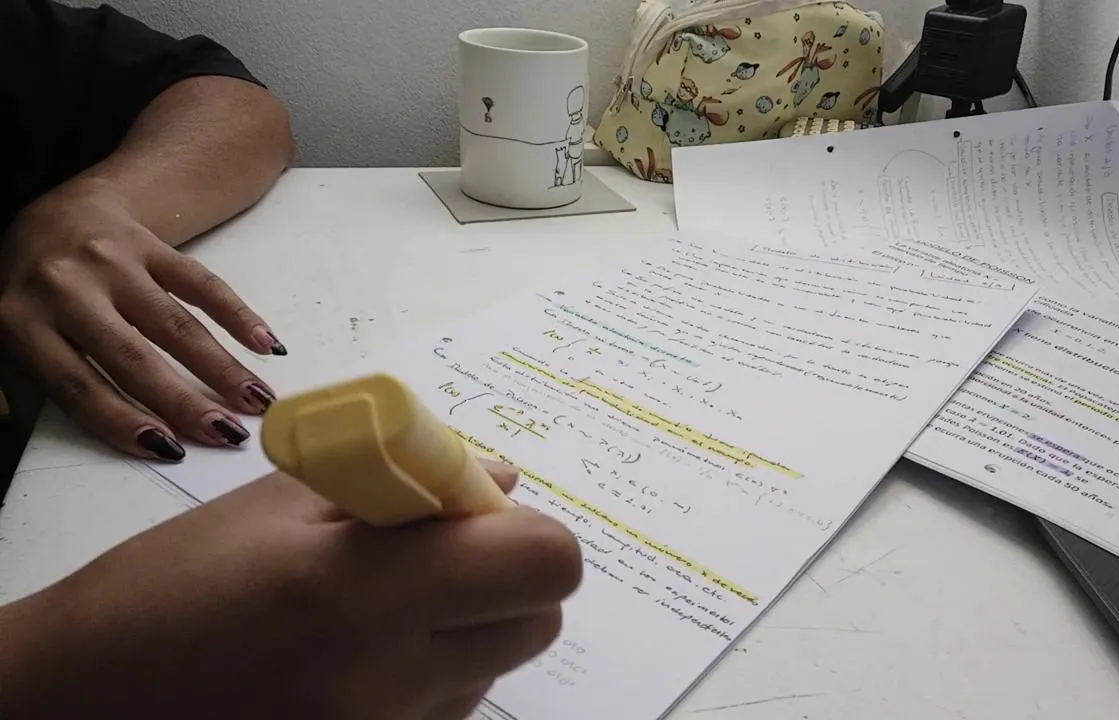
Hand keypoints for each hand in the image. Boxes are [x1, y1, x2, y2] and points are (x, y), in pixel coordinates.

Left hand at [0, 180, 284, 460]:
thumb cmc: (33, 290)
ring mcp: (114, 262)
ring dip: (221, 366)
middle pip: (133, 356)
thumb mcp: (3, 335)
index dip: (121, 419)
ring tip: (256, 401)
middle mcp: (66, 287)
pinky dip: (237, 314)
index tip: (166, 449)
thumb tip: (13, 425)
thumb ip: (13, 383)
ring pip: (175, 323)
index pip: (76, 384)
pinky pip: (201, 283)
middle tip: (226, 435)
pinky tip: (266, 344)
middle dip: (184, 401)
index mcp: (21, 319)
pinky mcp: (152, 245)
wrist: (59, 214)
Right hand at [0, 460, 582, 718]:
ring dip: (468, 628)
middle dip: (509, 578)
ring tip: (374, 609)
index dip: (527, 530)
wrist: (84, 703)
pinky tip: (357, 657)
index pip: (544, 563)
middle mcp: (392, 680)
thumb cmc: (168, 588)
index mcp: (367, 593)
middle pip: (538, 623)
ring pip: (495, 670)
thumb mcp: (281, 506)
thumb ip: (406, 488)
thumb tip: (497, 480)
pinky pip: (448, 711)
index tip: (476, 513)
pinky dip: (431, 675)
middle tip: (438, 553)